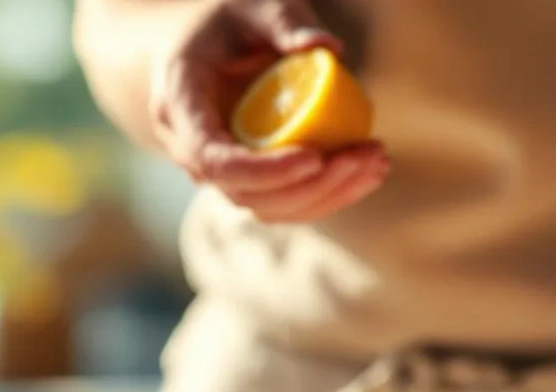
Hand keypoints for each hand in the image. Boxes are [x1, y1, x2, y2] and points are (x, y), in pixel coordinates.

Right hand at [149, 0, 387, 221]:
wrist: (199, 45)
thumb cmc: (226, 21)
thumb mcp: (251, 5)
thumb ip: (284, 20)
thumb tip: (329, 46)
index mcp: (179, 104)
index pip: (214, 160)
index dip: (265, 170)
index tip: (315, 156)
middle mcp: (189, 149)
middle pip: (246, 194)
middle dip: (310, 185)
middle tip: (364, 155)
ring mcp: (217, 172)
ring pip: (270, 208)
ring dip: (327, 194)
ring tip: (376, 160)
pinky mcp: (247, 180)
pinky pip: (285, 203)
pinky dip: (329, 194)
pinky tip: (369, 171)